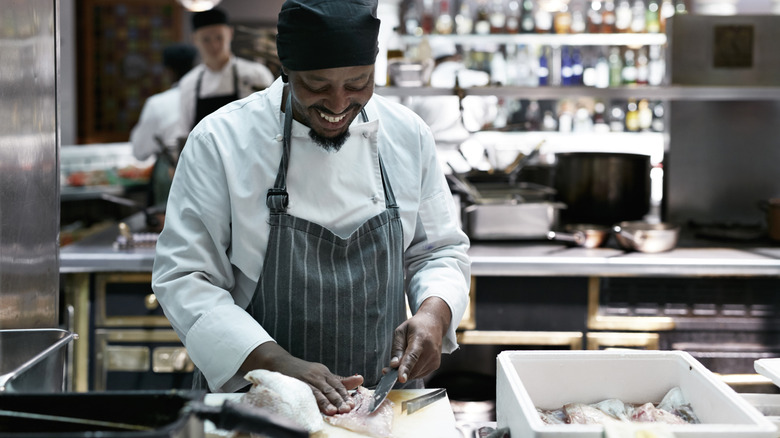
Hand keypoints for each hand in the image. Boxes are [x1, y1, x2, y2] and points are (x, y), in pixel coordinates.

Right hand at [242, 342, 363, 414]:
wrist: (280, 363)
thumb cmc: (303, 371)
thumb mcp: (322, 374)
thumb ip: (340, 380)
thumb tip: (360, 379)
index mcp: (324, 372)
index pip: (338, 384)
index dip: (345, 395)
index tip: (352, 404)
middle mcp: (317, 374)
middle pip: (330, 388)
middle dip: (339, 400)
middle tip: (347, 409)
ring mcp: (306, 379)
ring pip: (319, 392)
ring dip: (327, 402)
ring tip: (334, 411)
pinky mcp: (296, 383)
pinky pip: (305, 392)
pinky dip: (312, 400)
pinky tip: (316, 407)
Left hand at [389, 297, 451, 382]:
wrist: (434, 323)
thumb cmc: (415, 327)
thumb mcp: (401, 331)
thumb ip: (397, 348)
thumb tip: (394, 365)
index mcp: (420, 339)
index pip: (412, 356)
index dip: (406, 368)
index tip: (401, 378)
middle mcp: (430, 351)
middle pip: (412, 369)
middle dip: (399, 372)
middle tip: (388, 369)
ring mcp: (435, 359)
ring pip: (415, 374)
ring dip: (406, 371)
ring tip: (404, 358)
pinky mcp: (436, 365)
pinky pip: (419, 374)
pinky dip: (412, 371)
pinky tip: (413, 360)